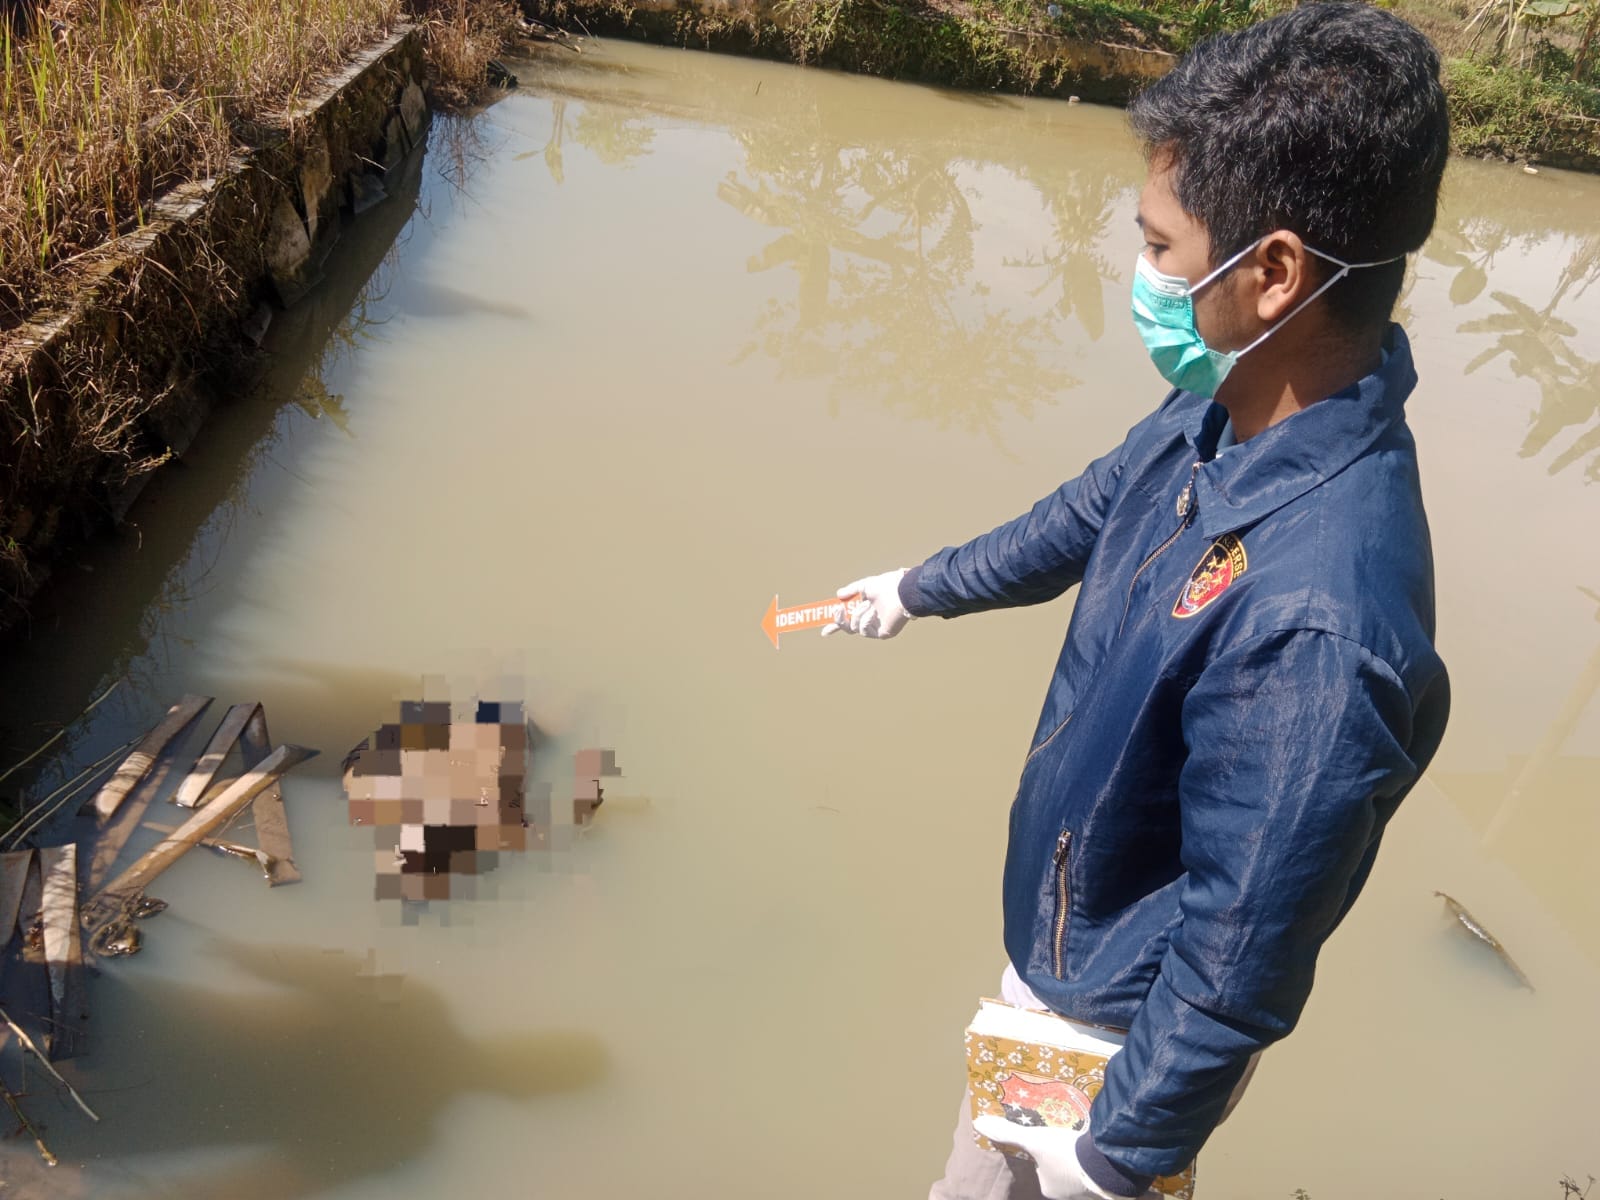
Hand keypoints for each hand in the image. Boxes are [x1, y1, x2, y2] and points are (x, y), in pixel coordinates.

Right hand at [820, 568, 912, 638]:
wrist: (902, 592)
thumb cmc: (887, 586)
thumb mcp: (865, 585)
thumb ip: (851, 590)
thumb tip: (838, 595)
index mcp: (865, 609)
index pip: (848, 620)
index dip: (835, 626)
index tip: (824, 632)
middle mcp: (870, 620)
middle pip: (848, 627)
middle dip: (839, 620)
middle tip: (837, 610)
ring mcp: (875, 627)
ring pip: (854, 628)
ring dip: (856, 615)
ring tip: (867, 604)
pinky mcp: (881, 633)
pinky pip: (864, 630)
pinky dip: (865, 620)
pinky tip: (873, 612)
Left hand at [971, 1115, 1131, 1199]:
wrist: (1105, 1164)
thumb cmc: (1064, 1155)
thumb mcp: (1033, 1140)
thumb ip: (1007, 1132)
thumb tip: (978, 1124)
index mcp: (1049, 1188)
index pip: (1040, 1167)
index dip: (1042, 1150)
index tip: (1048, 1136)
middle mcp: (1067, 1193)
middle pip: (1060, 1168)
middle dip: (1062, 1154)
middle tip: (1064, 1135)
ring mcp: (1088, 1189)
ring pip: (1079, 1168)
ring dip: (1079, 1155)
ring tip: (1080, 1136)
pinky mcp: (1106, 1182)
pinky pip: (1095, 1167)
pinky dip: (1094, 1157)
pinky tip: (1096, 1143)